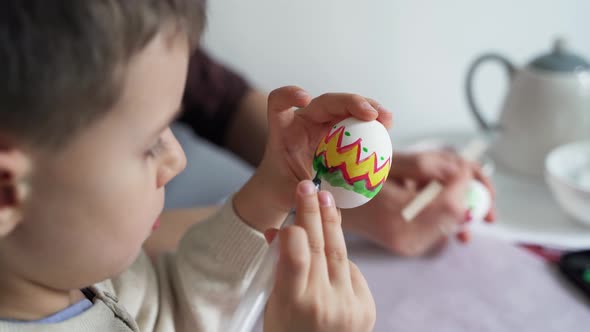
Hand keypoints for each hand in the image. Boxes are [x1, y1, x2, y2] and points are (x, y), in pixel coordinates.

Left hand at [234, 86, 390, 231]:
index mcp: (284, 129)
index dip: (289, 95)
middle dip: (350, 102)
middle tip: (371, 114)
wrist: (290, 188)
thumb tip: (322, 195)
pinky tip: (387, 128)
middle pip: (326, 101)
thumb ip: (302, 193)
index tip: (304, 99)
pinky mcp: (340, 131)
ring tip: (386, 119)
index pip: (279, 103)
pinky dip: (372, 122)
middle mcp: (305, 120)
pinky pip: (357, 121)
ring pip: (346, 106)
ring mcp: (324, 123)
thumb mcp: (288, 193)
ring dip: (368, 107)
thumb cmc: (283, 188)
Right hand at [264, 180, 374, 331]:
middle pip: (319, 246)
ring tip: (325, 201)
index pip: (296, 254)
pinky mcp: (367, 308)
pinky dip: (340, 261)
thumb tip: (279, 231)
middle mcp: (324, 303)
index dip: (294, 230)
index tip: (291, 215)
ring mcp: (349, 306)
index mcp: (293, 304)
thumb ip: (278, 268)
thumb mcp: (273, 305)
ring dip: (331, 225)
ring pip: (339, 253)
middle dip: (313, 212)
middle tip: (310, 186)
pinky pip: (352, 272)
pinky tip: (331, 254)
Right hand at [343, 150, 495, 255]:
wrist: (331, 205)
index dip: (464, 182)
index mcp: (399, 216)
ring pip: (451, 223)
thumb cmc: (353, 178)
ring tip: (440, 184)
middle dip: (466, 192)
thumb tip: (461, 170)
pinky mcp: (410, 247)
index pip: (451, 204)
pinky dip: (442, 211)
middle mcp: (407, 239)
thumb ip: (426, 165)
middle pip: (456, 216)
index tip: (462, 165)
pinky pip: (439, 228)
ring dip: (455, 201)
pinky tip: (429, 198)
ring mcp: (409, 247)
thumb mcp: (388, 163)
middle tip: (466, 175)